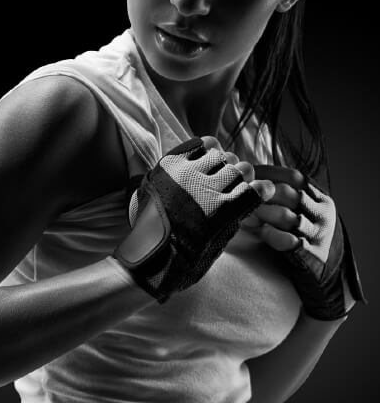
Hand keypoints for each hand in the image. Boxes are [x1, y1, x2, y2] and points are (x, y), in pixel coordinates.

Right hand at [112, 136, 274, 303]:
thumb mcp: (141, 190)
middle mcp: (191, 173)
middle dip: (231, 167)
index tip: (214, 165)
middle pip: (226, 157)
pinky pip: (254, 190)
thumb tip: (138, 151)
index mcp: (171, 164)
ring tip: (240, 192)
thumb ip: (145, 169)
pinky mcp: (224, 211)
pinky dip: (261, 190)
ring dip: (245, 180)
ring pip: (242, 170)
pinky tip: (263, 193)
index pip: (206, 144)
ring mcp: (209, 190)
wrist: (154, 258)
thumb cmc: (146, 229)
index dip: (215, 153)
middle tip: (229, 184)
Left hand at [247, 165, 366, 319]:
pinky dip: (271, 235)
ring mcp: (317, 233)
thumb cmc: (305, 235)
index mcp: (318, 197)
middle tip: (238, 193)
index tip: (244, 173)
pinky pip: (289, 242)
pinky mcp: (310, 254)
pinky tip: (259, 232)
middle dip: (261, 192)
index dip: (267, 173)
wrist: (329, 272)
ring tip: (243, 212)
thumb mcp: (303, 211)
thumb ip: (283, 196)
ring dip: (262, 213)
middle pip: (289, 194)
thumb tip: (248, 177)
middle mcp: (321, 213)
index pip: (293, 177)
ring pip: (287, 217)